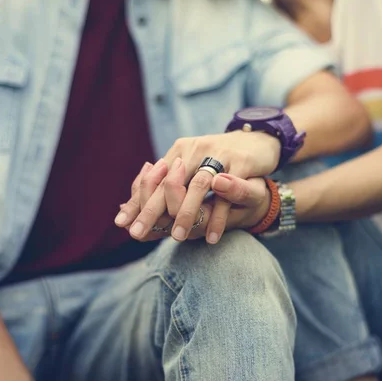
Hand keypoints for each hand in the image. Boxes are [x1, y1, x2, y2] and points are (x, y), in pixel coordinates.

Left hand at [119, 163, 271, 241]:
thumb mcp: (194, 170)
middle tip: (138, 233)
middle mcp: (195, 150)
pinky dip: (218, 218)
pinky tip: (211, 237)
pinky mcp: (241, 164)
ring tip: (178, 237)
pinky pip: (226, 194)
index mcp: (180, 151)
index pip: (153, 179)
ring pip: (197, 186)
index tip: (122, 223)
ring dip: (186, 214)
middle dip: (152, 211)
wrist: (259, 143)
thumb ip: (167, 185)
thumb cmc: (222, 161)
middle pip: (169, 182)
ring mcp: (219, 155)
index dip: (138, 201)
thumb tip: (125, 207)